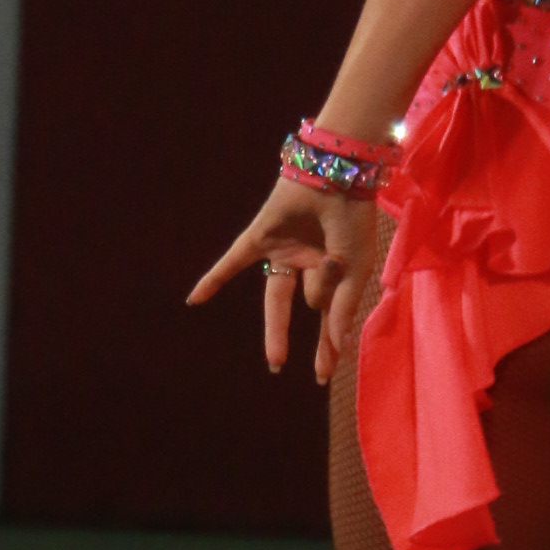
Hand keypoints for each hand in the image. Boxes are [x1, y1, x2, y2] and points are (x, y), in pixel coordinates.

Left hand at [189, 177, 381, 381]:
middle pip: (297, 308)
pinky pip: (233, 262)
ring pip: (276, 297)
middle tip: (282, 368)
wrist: (337, 176)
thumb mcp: (355, 270)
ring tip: (280, 354)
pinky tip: (194, 301)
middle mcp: (307, 264)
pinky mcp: (259, 238)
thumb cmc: (353, 221)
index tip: (324, 373)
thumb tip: (335, 342)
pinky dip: (213, 280)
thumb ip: (342, 307)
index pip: (329, 315)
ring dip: (277, 326)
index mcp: (335, 271)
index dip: (328, 345)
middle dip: (290, 337)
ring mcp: (282, 252)